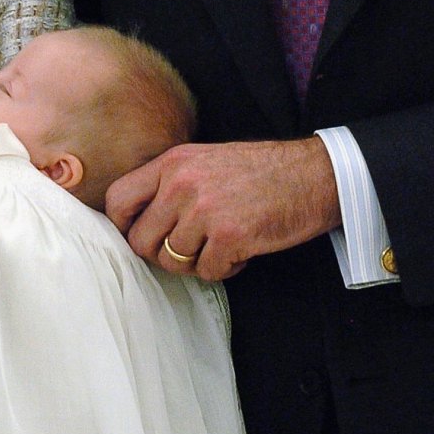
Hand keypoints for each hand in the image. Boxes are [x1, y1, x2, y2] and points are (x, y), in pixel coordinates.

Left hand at [105, 138, 341, 282]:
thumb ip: (170, 184)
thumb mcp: (205, 161)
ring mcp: (204, 210)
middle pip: (141, 241)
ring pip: (172, 261)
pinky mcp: (229, 236)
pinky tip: (243, 250)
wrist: (315, 175)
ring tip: (221, 245)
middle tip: (191, 249)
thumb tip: (137, 220)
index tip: (141, 237)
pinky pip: (207, 272)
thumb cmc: (261, 172)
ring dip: (197, 262)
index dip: (123, 227)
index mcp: (173, 163)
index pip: (118, 200)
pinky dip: (225, 268)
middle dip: (162, 254)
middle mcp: (182, 184)